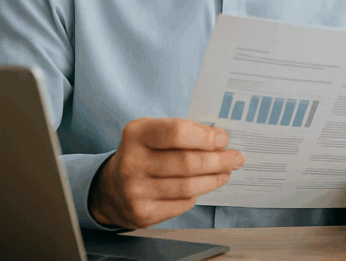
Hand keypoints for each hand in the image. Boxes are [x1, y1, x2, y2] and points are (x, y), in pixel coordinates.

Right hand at [90, 117, 243, 228]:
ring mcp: (135, 191)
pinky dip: (197, 194)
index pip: (177, 132)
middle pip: (187, 163)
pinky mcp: (142, 213)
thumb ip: (183, 132)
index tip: (223, 139)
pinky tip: (203, 186)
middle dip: (219, 160)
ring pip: (188, 187)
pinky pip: (182, 204)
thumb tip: (221, 141)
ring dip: (214, 179)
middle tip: (236, 158)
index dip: (206, 137)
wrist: (110, 188)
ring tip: (226, 172)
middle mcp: (132, 162)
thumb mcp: (153, 132)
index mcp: (136, 134)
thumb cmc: (143, 153)